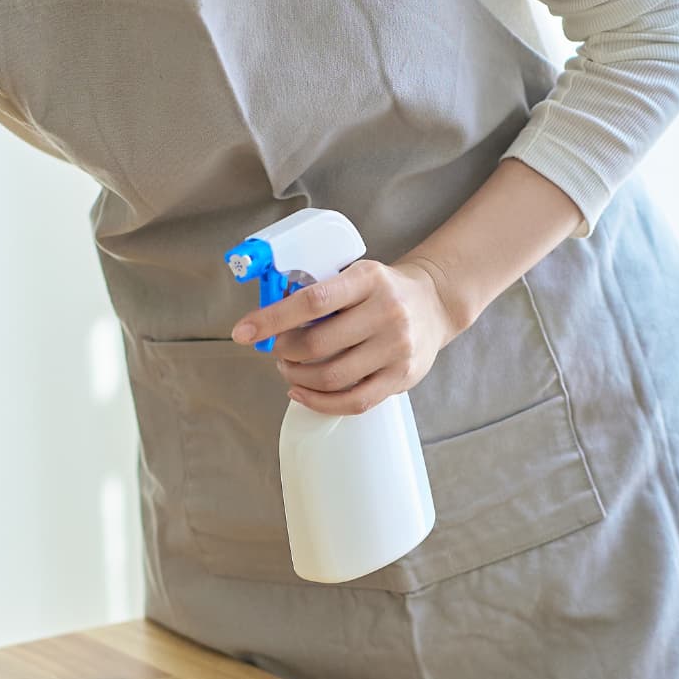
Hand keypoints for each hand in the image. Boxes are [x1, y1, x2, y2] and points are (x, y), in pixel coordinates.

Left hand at [231, 257, 461, 415]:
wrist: (434, 303)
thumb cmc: (382, 291)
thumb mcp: (355, 276)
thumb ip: (321, 293)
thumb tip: (268, 320)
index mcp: (368, 280)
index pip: (312, 301)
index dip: (272, 319)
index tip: (243, 332)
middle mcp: (386, 312)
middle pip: (317, 344)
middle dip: (284, 352)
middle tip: (277, 351)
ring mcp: (396, 348)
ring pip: (331, 377)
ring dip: (298, 378)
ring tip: (290, 370)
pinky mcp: (402, 377)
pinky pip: (353, 401)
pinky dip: (319, 402)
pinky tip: (302, 393)